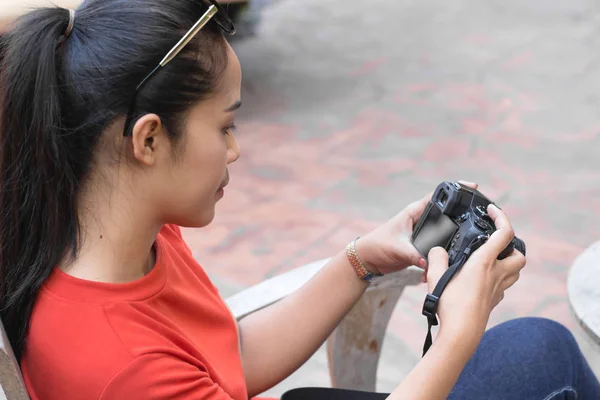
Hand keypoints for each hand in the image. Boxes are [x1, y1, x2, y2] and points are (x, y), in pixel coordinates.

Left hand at [354, 181, 477, 276]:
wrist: (369, 259)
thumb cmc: (378, 245)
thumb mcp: (397, 248)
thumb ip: (413, 255)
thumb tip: (427, 262)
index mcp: (415, 212)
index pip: (438, 196)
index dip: (456, 189)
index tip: (472, 186)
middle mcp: (421, 220)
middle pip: (447, 213)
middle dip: (462, 215)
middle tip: (479, 218)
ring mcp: (423, 232)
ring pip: (445, 231)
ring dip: (454, 238)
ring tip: (468, 243)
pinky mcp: (422, 246)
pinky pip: (438, 248)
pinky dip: (442, 256)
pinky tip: (444, 263)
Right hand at [426, 204, 525, 340]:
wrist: (460, 333)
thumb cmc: (449, 303)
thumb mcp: (435, 275)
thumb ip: (436, 257)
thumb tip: (437, 250)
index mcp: (484, 262)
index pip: (504, 233)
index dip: (501, 217)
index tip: (492, 210)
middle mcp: (496, 274)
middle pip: (519, 255)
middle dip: (512, 246)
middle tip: (495, 242)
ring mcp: (498, 289)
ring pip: (515, 271)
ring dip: (509, 262)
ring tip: (490, 258)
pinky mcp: (494, 301)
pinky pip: (503, 285)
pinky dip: (498, 278)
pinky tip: (481, 279)